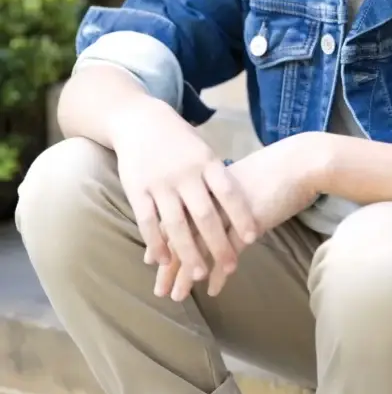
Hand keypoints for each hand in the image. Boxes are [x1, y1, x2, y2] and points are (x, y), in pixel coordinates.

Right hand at [110, 95, 257, 281]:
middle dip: (219, 243)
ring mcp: (159, 183)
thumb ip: (217, 176)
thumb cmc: (179, 139)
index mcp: (206, 161)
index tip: (252, 237)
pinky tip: (165, 261)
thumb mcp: (203, 150)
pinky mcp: (137, 190)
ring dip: (189, 251)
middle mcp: (184, 173)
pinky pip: (147, 221)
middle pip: (205, 215)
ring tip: (201, 274)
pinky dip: (156, 244)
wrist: (139, 120)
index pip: (228, 192)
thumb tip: (243, 204)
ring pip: (176, 224)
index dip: (241, 215)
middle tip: (231, 266)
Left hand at [152, 131, 328, 300]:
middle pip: (181, 236)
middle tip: (159, 289)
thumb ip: (219, 195)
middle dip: (169, 266)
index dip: (162, 242)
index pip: (175, 218)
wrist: (301, 162)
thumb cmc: (272, 170)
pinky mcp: (247, 222)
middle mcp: (210, 198)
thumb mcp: (237, 180)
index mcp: (203, 187)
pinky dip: (219, 273)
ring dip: (187, 274)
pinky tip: (212, 290)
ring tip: (178, 296)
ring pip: (200, 247)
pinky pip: (228, 251)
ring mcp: (228, 211)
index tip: (150, 261)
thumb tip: (208, 211)